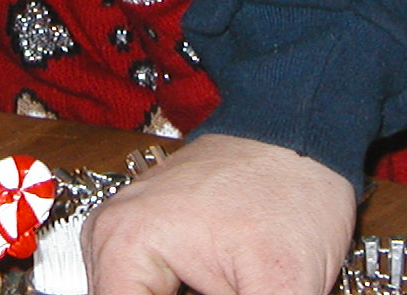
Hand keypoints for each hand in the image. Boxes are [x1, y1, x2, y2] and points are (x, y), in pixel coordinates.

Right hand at [83, 134, 355, 294]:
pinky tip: (224, 286)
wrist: (300, 129)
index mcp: (124, 246)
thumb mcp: (285, 289)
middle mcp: (106, 237)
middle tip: (237, 290)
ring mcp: (120, 234)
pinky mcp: (142, 237)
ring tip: (235, 283)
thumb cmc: (293, 194)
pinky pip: (146, 290)